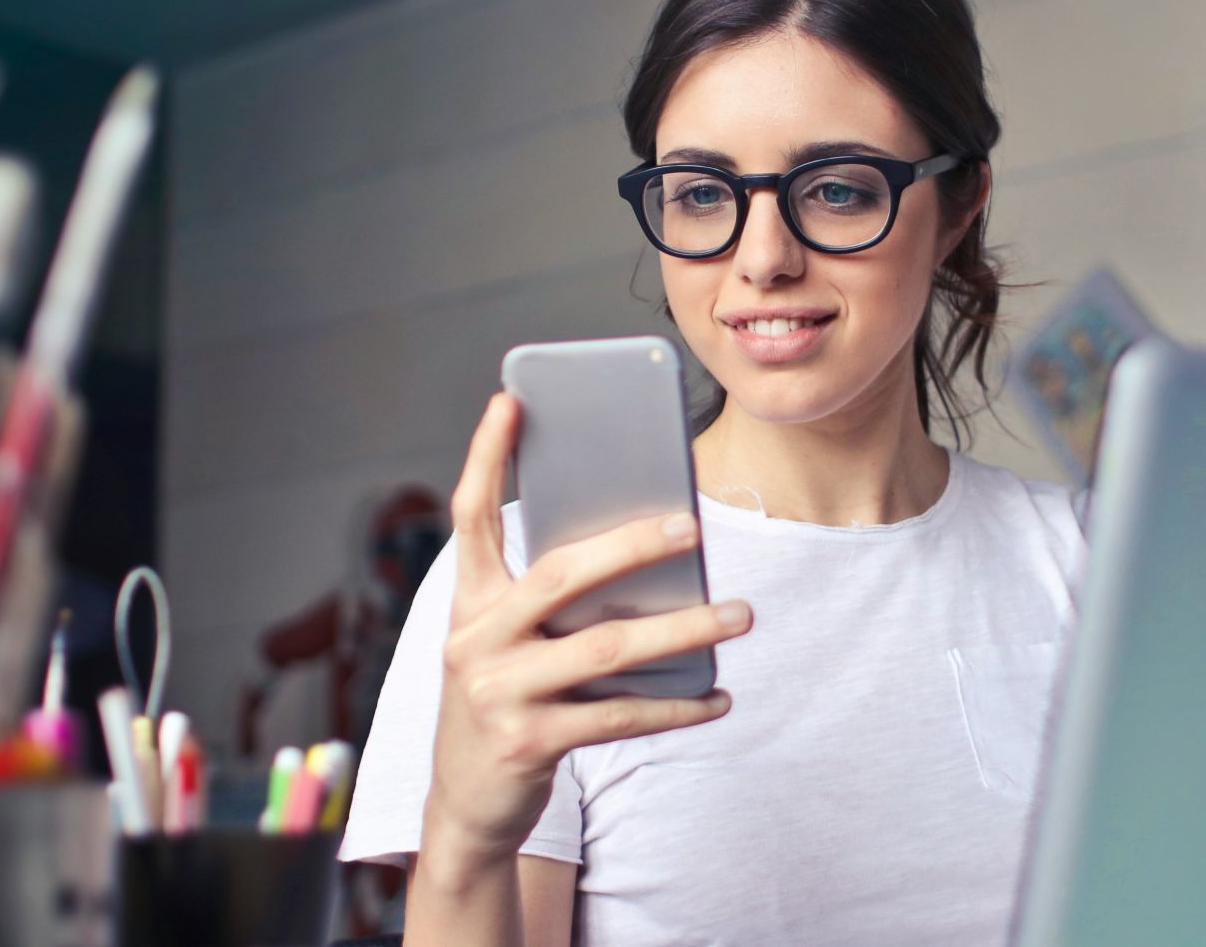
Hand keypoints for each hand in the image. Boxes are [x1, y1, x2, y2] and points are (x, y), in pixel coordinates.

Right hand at [423, 393, 750, 863]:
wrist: (467, 805)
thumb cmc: (505, 701)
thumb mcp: (508, 643)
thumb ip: (552, 601)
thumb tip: (648, 553)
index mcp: (469, 602)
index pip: (471, 516)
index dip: (485, 456)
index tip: (510, 400)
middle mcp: (475, 639)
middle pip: (560, 575)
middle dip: (629, 545)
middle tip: (691, 525)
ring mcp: (498, 692)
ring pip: (606, 647)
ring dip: (682, 629)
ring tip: (739, 614)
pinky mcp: (529, 742)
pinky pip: (620, 716)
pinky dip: (677, 707)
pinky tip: (719, 695)